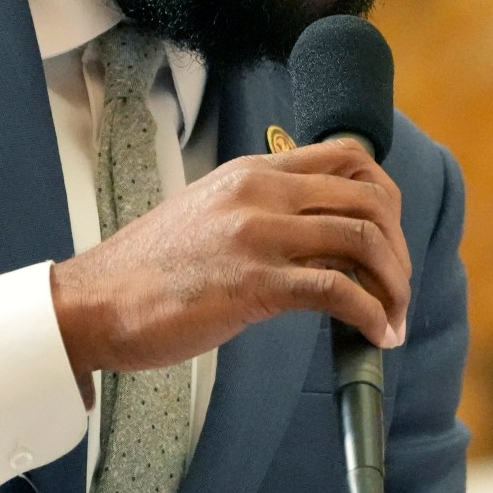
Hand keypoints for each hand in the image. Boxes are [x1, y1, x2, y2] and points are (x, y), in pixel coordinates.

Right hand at [50, 141, 409, 382]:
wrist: (94, 303)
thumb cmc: (149, 271)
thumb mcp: (211, 213)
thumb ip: (261, 211)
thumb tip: (316, 238)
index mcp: (253, 171)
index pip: (348, 157)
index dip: (385, 196)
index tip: (390, 237)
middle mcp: (261, 192)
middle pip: (369, 199)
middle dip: (398, 247)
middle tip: (398, 287)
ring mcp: (258, 235)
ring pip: (362, 241)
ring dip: (394, 284)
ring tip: (395, 317)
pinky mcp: (254, 283)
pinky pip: (338, 291)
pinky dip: (371, 314)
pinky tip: (376, 334)